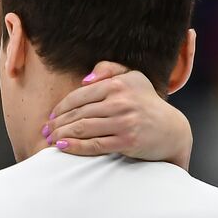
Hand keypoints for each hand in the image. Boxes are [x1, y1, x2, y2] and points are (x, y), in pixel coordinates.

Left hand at [47, 61, 192, 170]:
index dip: (62, 107)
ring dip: (62, 134)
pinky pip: (94, 144)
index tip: (52, 115)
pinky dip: (75, 146)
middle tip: (46, 130)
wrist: (172, 130)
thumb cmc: (148, 103)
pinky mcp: (126, 141)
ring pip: (83, 128)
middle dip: (58, 123)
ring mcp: (123, 122)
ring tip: (51, 140)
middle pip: (79, 113)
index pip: (80, 95)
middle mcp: (120, 101)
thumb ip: (109, 70)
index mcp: (118, 84)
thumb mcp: (133, 78)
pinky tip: (63, 147)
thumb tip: (84, 79)